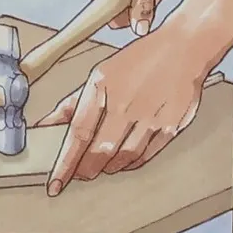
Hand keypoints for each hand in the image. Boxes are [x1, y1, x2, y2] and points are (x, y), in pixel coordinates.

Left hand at [38, 21, 209, 190]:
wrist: (185, 49)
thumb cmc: (141, 60)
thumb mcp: (100, 75)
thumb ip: (72, 104)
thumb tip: (47, 125)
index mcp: (102, 86)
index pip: (78, 134)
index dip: (65, 163)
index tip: (55, 183)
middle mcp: (125, 103)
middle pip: (100, 152)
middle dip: (86, 169)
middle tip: (80, 173)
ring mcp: (150, 116)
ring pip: (123, 158)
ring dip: (109, 166)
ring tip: (103, 163)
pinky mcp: (171, 127)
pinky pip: (145, 156)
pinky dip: (131, 163)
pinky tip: (125, 158)